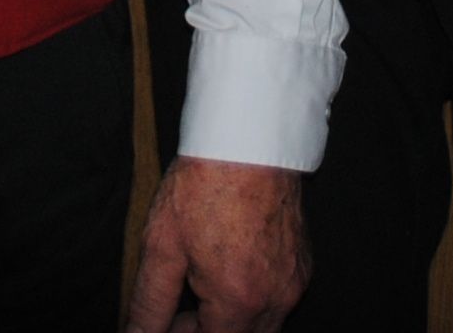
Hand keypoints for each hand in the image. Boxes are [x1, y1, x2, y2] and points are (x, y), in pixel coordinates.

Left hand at [123, 155, 308, 332]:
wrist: (248, 138)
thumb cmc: (204, 184)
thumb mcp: (161, 245)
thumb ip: (150, 303)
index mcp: (237, 300)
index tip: (167, 321)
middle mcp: (274, 299)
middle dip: (209, 331)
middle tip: (180, 312)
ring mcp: (293, 282)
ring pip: (262, 327)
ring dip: (231, 319)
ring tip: (201, 285)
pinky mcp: (302, 264)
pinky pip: (276, 302)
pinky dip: (252, 299)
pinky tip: (229, 268)